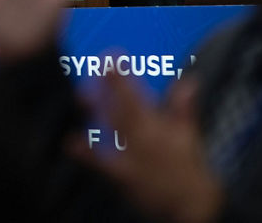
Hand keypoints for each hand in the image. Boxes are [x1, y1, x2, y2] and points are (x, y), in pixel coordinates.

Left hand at [72, 75, 224, 222]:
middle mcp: (144, 140)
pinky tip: (71, 142)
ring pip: (112, 130)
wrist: (190, 204)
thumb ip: (184, 108)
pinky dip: (87, 153)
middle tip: (96, 66)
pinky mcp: (123, 176)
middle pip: (123, 109)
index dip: (123, 76)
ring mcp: (132, 157)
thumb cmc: (188, 167)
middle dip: (109, 87)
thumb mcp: (189, 136)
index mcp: (159, 128)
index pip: (138, 96)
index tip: (113, 56)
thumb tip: (189, 81)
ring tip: (83, 94)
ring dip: (98, 112)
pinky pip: (102, 163)